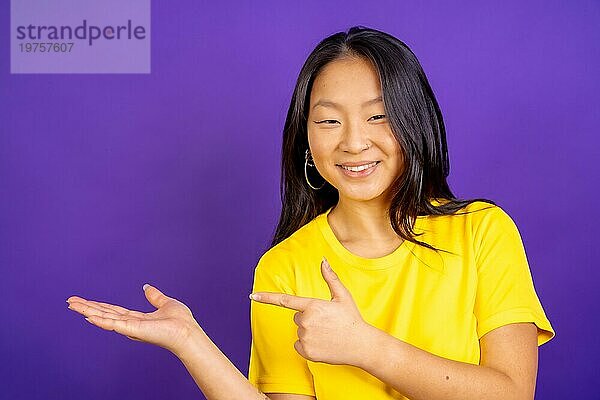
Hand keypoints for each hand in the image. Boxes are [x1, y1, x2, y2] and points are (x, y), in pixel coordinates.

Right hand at [67, 284, 201, 356]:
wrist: (187, 332)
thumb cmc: (181, 321)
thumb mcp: (165, 303)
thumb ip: (154, 296)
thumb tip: (146, 287)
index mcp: (137, 318)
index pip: (113, 311)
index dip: (99, 305)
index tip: (85, 300)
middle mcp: (130, 324)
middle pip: (104, 314)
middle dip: (87, 307)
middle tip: (70, 301)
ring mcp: (130, 328)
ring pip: (104, 318)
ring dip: (88, 311)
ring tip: (72, 305)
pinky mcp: (133, 330)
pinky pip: (113, 324)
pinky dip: (100, 320)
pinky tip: (88, 316)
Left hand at [250, 257, 373, 366]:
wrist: (361, 345)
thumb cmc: (351, 319)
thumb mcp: (343, 296)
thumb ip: (330, 278)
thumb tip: (323, 260)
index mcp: (313, 306)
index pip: (285, 300)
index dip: (267, 298)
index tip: (253, 296)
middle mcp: (306, 321)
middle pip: (297, 317)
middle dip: (308, 318)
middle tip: (326, 323)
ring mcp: (305, 337)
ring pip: (299, 331)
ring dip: (309, 332)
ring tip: (327, 334)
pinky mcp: (306, 352)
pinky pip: (299, 346)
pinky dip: (308, 346)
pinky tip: (323, 345)